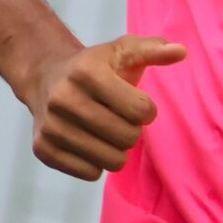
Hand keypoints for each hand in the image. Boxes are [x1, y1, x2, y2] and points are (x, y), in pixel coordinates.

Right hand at [17, 34, 186, 180]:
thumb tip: (180, 51)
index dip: (145, 110)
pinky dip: (95, 163)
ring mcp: (50, 126)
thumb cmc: (92, 67)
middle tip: (118, 119)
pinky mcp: (42, 148)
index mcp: (85, 73)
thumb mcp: (122, 51)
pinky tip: (86, 142)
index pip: (141, 110)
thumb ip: (152, 49)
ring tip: (104, 132)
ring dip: (115, 150)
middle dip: (131, 131)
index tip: (133, 102)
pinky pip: (90, 173)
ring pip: (111, 161)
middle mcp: (62, 99)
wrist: (43, 77)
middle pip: (127, 138)